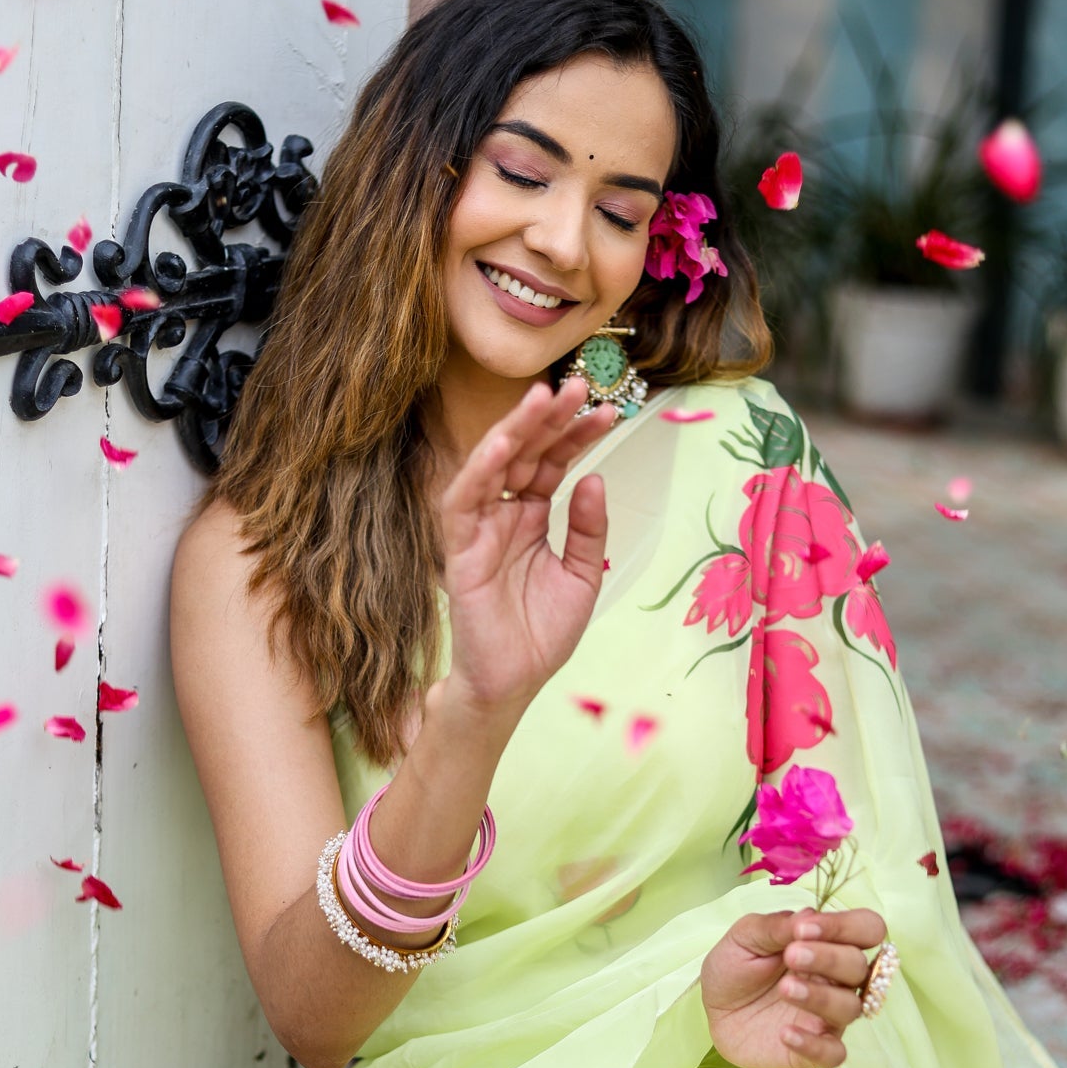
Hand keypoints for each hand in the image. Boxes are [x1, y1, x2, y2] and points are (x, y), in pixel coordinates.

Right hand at [438, 376, 615, 714]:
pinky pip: (464, 502)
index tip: (608, 411)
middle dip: (550, 419)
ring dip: (515, 430)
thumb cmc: (542, 633)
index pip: (553, 463)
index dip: (577, 436)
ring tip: (543, 398)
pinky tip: (501, 445)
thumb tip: (596, 479)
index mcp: (532, 516)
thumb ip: (589, 529)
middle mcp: (504, 514)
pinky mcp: (458, 549)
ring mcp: (479, 528)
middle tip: (578, 385)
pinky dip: (480, 471)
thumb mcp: (582, 575)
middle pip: (526, 453)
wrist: (514, 682)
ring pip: (493, 466)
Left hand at [700, 907, 888, 1067]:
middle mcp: (837, 979)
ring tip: (785, 989)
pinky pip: (834, 1053)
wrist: (712, 1009)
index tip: (805, 928)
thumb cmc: (735, 966)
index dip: (845, 926)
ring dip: (821, 996)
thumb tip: (809, 916)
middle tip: (792, 955)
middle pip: (859, 966)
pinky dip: (815, 1045)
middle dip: (830, 958)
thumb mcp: (746, 937)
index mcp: (828, 943)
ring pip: (851, 1007)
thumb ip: (777, 927)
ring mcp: (829, 1015)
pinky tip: (785, 1033)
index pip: (866, 929)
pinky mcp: (816, 1048)